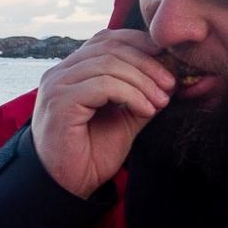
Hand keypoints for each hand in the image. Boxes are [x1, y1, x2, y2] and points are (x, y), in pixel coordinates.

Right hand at [30, 29, 173, 198]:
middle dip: (147, 64)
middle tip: (170, 84)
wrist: (67, 188)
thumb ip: (141, 95)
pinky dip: (130, 94)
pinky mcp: (60, 101)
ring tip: (161, 101)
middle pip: (110, 48)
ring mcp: (57, 85)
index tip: (168, 61)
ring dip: (142, 81)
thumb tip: (169, 78)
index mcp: (73, 71)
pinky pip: (102, 85)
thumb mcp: (124, 119)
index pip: (107, 40)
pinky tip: (146, 110)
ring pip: (108, 64)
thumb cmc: (90, 155)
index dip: (139, 44)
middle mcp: (60, 72)